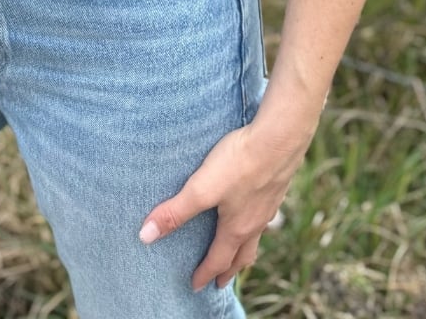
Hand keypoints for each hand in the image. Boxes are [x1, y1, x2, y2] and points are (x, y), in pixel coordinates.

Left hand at [138, 122, 311, 291]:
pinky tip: (252, 207)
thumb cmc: (240, 164)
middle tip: (222, 281)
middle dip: (230, 270)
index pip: (218, 259)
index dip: (205, 274)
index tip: (195, 286)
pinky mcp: (276, 186)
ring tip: (238, 248)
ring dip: (245, 248)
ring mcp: (268, 205)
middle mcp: (255, 222)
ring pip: (256, 236)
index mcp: (236, 228)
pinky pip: (264, 214)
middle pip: (242, 255)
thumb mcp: (201, 189)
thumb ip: (175, 212)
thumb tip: (146, 236)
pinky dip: (256, 221)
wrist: (279, 139)